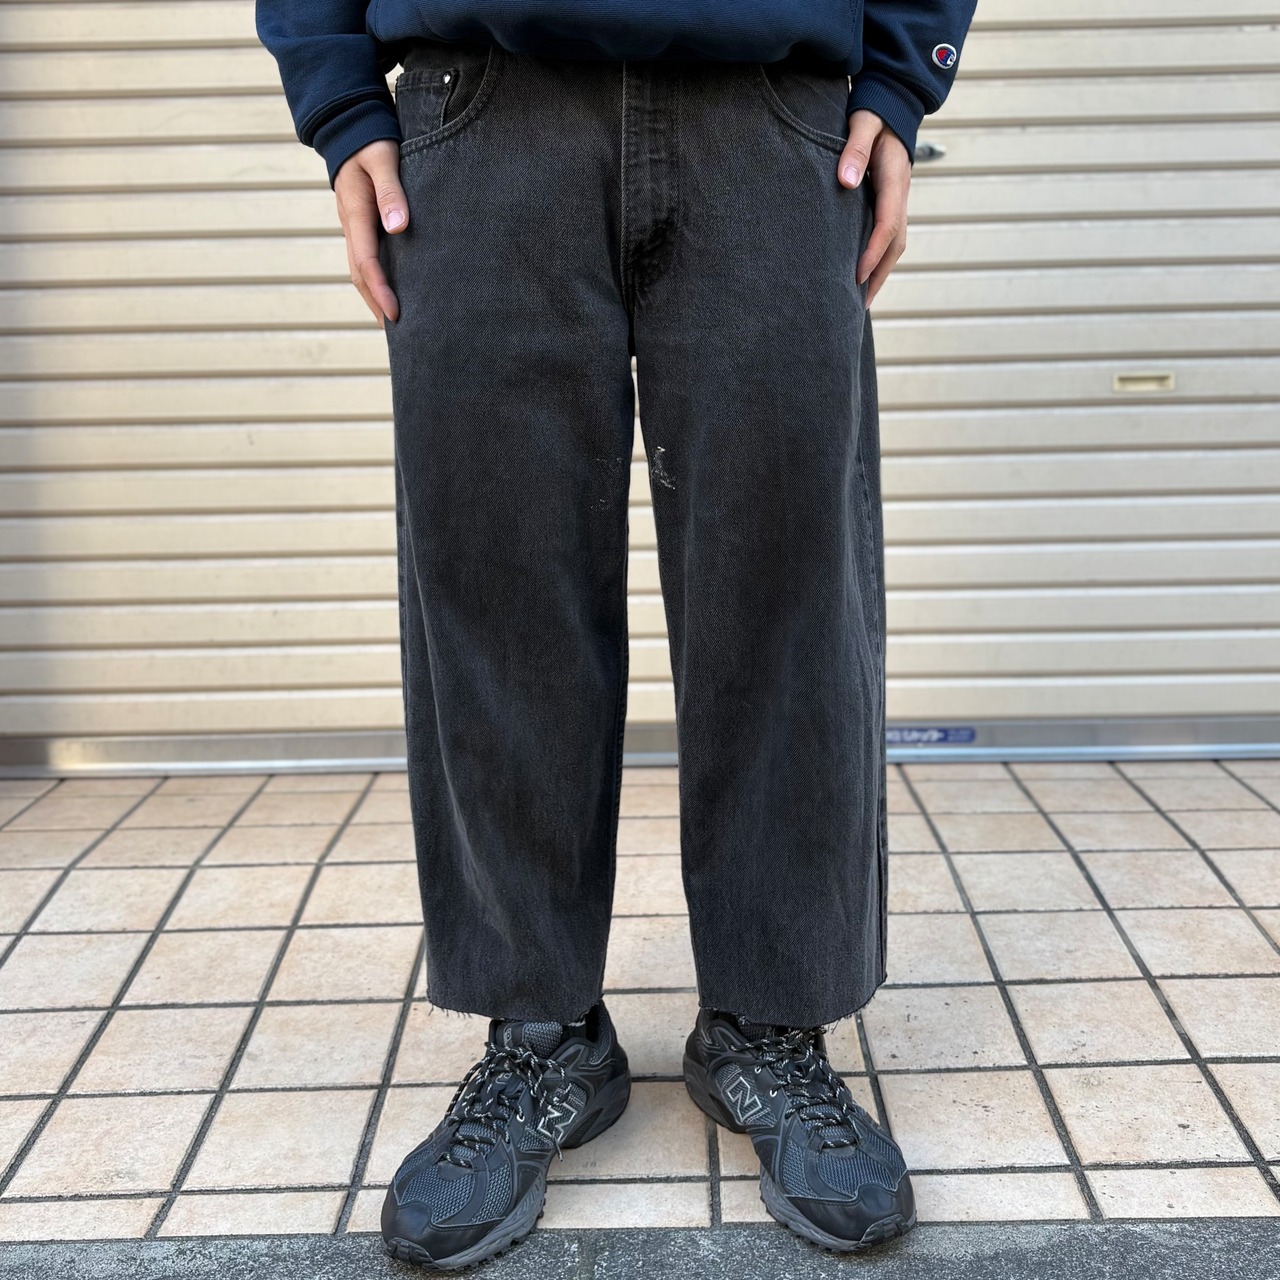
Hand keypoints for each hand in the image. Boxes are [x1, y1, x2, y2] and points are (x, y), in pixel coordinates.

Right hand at [334, 139, 408, 325]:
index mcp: (355, 213)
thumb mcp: (384, 159)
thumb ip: (391, 191)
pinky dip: (377, 281)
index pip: (366, 263)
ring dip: (375, 297)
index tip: (396, 315)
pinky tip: (393, 293)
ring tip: (396, 323)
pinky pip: (367, 259)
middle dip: (377, 305)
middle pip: (360, 276)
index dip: (381, 291)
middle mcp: (351, 225)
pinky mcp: (362, 225)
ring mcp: (354, 227)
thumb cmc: (372, 141)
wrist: (352, 128)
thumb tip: (398, 228)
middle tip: (399, 335)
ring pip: (361, 271)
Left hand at [837, 110, 910, 307]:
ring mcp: (897, 201)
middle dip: (879, 275)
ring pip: (893, 245)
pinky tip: (862, 275)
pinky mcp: (889, 203)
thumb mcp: (864, 122)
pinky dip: (877, 259)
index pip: (887, 225)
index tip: (856, 277)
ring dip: (879, 273)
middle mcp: (900, 195)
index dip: (873, 253)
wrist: (892, 104)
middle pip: (894, 245)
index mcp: (894, 180)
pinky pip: (887, 237)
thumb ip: (855, 148)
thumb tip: (846, 180)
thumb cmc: (873, 113)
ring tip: (861, 300)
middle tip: (859, 306)